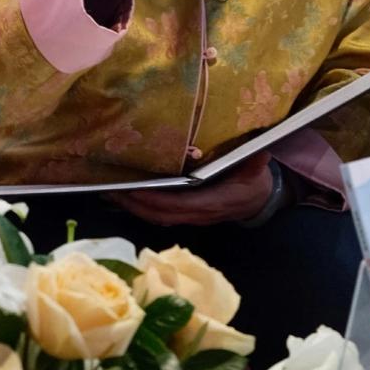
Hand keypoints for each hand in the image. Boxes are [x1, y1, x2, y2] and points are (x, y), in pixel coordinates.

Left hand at [109, 152, 272, 225]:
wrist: (257, 201)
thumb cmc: (254, 183)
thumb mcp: (257, 171)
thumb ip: (255, 162)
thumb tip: (259, 153)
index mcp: (212, 203)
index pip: (178, 205)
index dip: (155, 200)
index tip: (134, 188)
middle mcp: (197, 214)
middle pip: (159, 214)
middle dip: (134, 204)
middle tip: (110, 189)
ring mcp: (190, 216)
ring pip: (156, 216)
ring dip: (132, 207)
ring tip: (110, 192)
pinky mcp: (185, 213)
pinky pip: (159, 213)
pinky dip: (140, 206)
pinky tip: (126, 196)